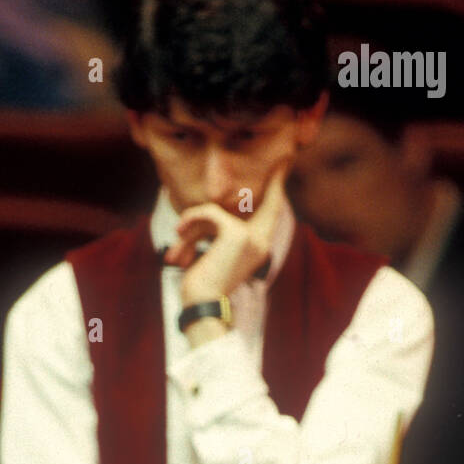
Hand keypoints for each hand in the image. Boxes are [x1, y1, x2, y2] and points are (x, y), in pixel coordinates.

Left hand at [167, 161, 289, 305]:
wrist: (202, 305)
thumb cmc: (204, 284)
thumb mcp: (215, 254)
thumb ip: (222, 233)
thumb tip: (212, 212)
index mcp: (260, 247)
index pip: (273, 213)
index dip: (278, 189)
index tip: (285, 165)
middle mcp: (261, 241)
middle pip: (270, 202)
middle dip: (276, 180)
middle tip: (284, 158)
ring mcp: (251, 237)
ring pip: (221, 210)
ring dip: (195, 223)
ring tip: (178, 235)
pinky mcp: (235, 234)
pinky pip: (210, 213)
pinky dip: (191, 219)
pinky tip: (179, 232)